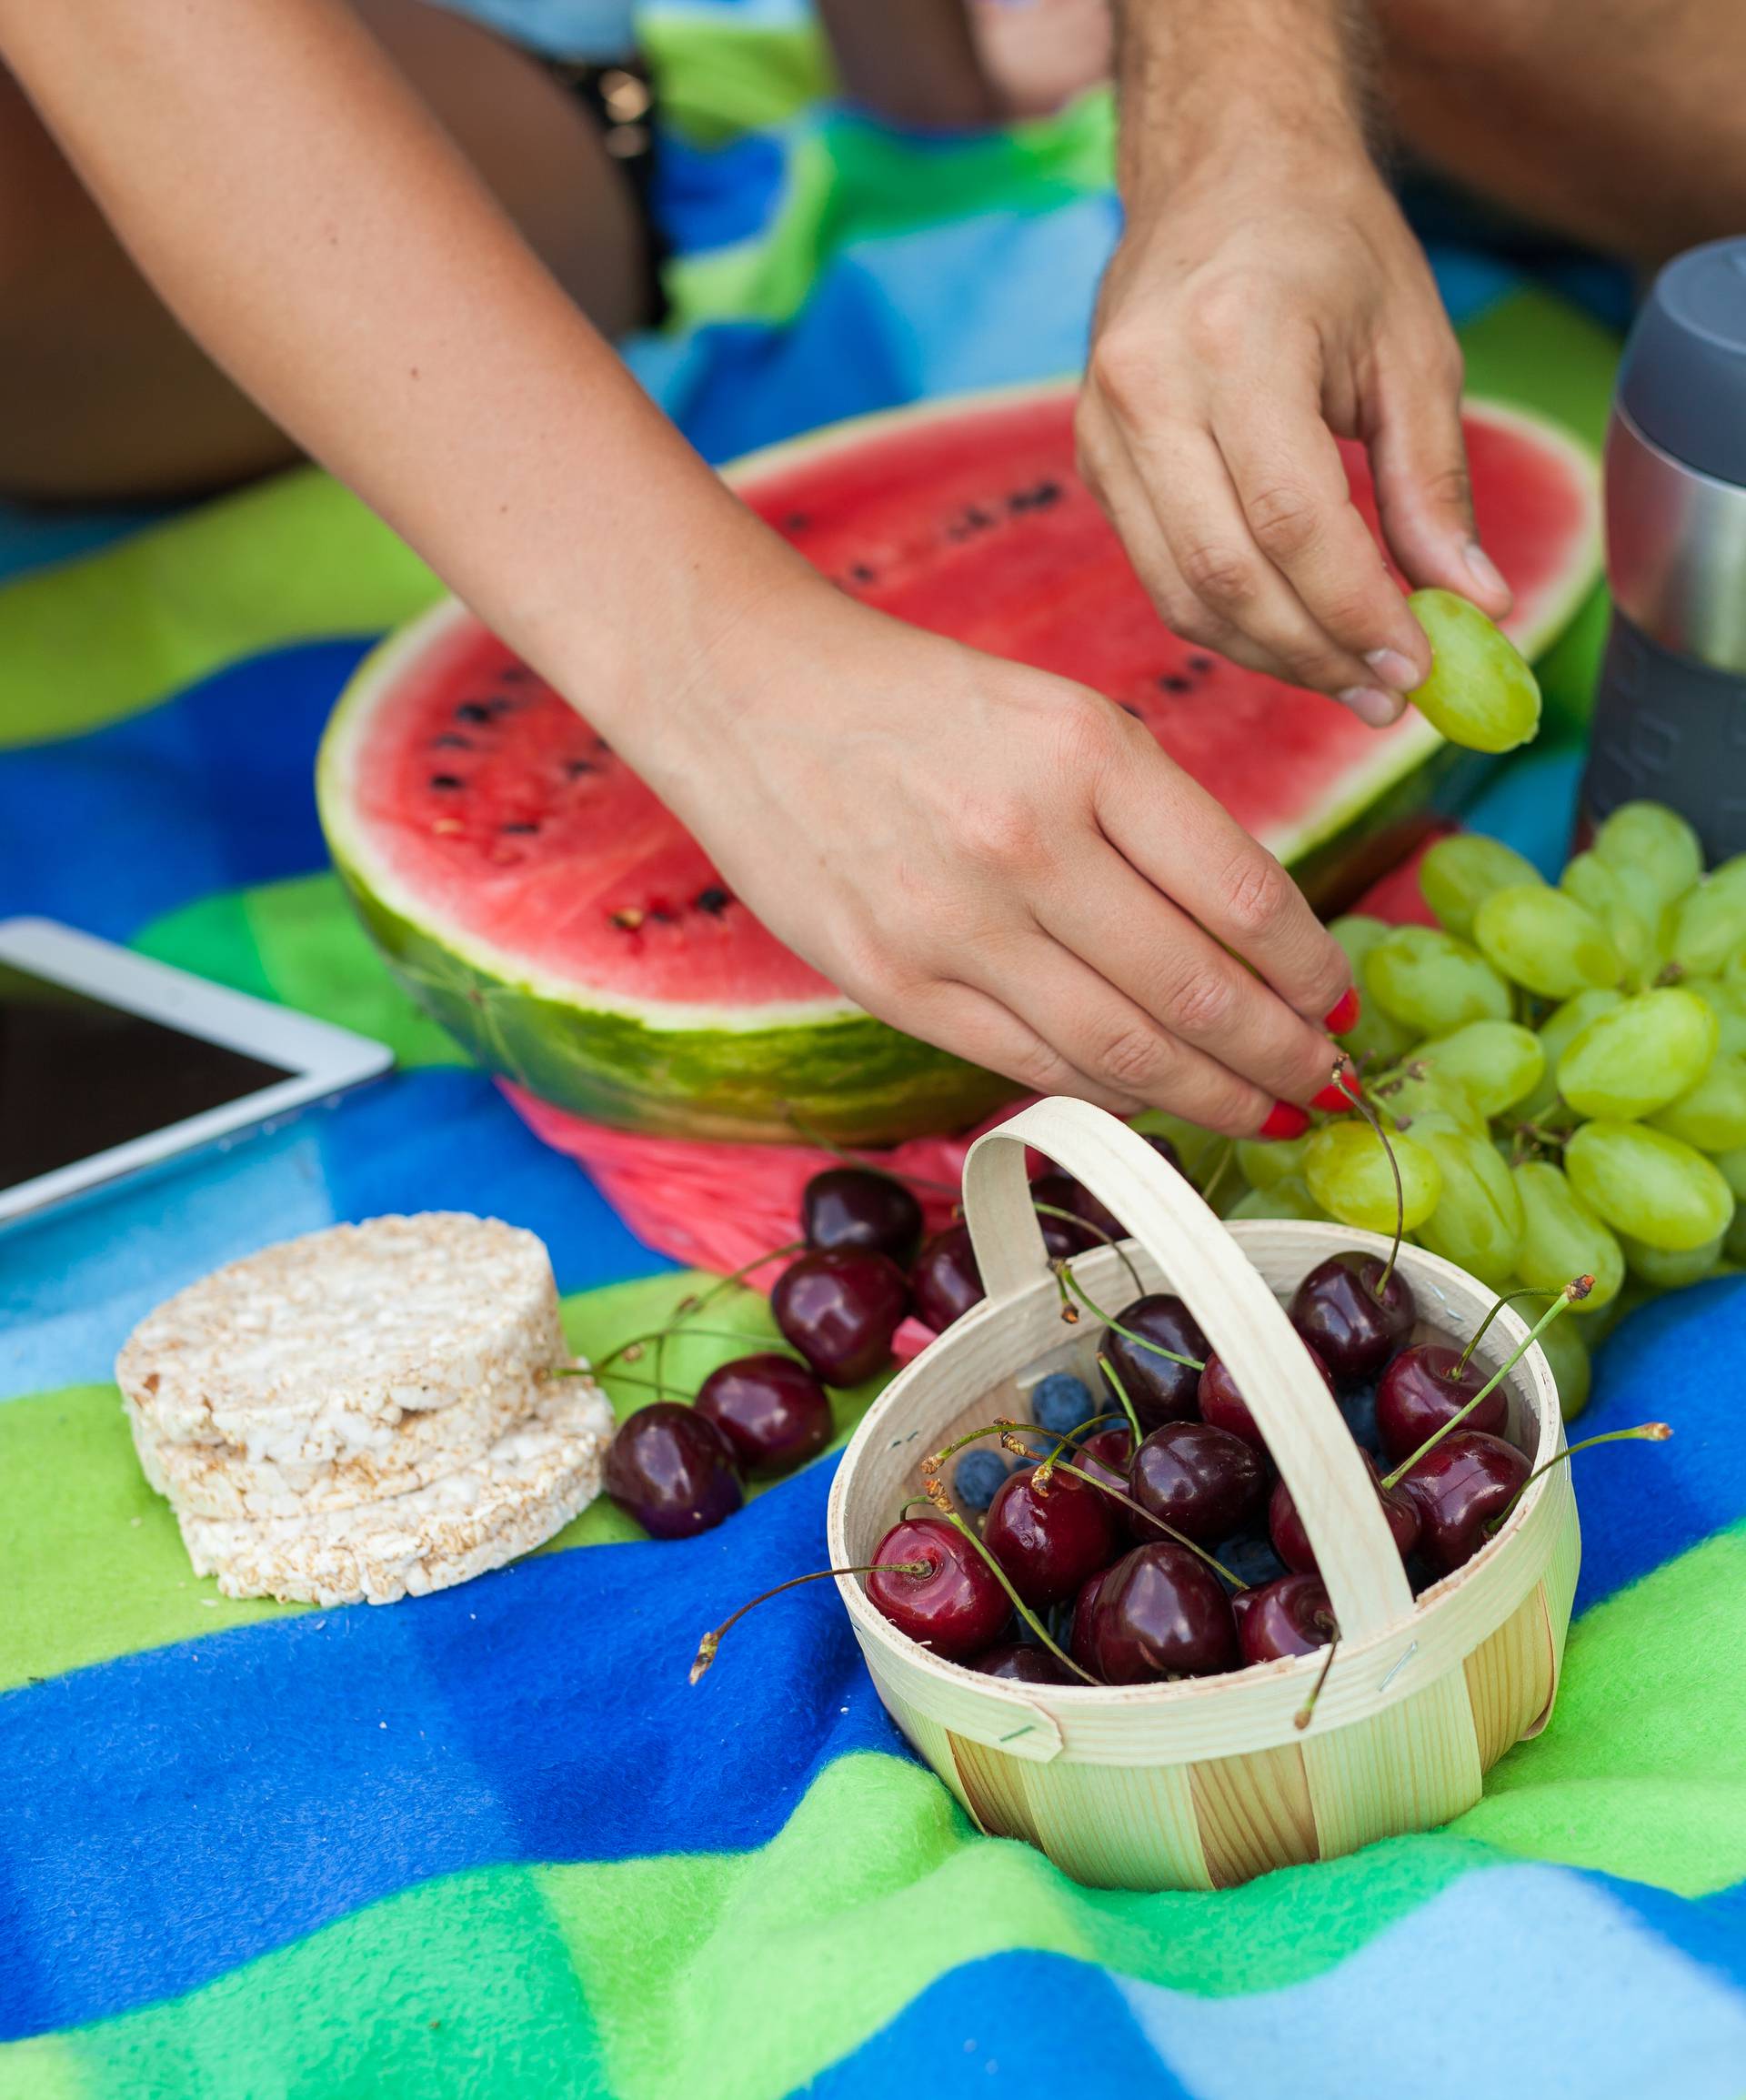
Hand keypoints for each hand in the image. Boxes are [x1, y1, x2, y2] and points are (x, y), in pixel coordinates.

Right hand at [634, 577, 1353, 1135]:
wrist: (750, 700)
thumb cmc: (924, 706)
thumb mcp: (1063, 720)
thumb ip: (1155, 822)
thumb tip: (1254, 945)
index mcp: (1088, 755)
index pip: (1244, 895)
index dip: (1309, 970)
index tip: (1338, 1002)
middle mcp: (1024, 843)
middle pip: (1197, 991)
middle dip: (1283, 1055)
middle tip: (1327, 1086)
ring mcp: (950, 924)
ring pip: (1120, 1049)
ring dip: (1211, 1095)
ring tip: (1264, 1112)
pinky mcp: (889, 983)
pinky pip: (1029, 1063)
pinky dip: (1108, 1090)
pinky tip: (1153, 1096)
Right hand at [1078, 149, 1512, 725]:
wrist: (1219, 172)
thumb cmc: (1328, 245)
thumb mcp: (1412, 347)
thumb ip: (1435, 483)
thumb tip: (1474, 604)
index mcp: (1234, 338)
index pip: (1291, 518)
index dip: (1355, 608)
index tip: (1416, 663)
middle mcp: (1147, 385)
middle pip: (1227, 572)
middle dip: (1315, 652)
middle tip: (1387, 693)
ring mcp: (1102, 425)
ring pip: (1182, 592)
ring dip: (1271, 654)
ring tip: (1348, 680)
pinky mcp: (1092, 458)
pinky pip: (1160, 573)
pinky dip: (1230, 621)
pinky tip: (1293, 636)